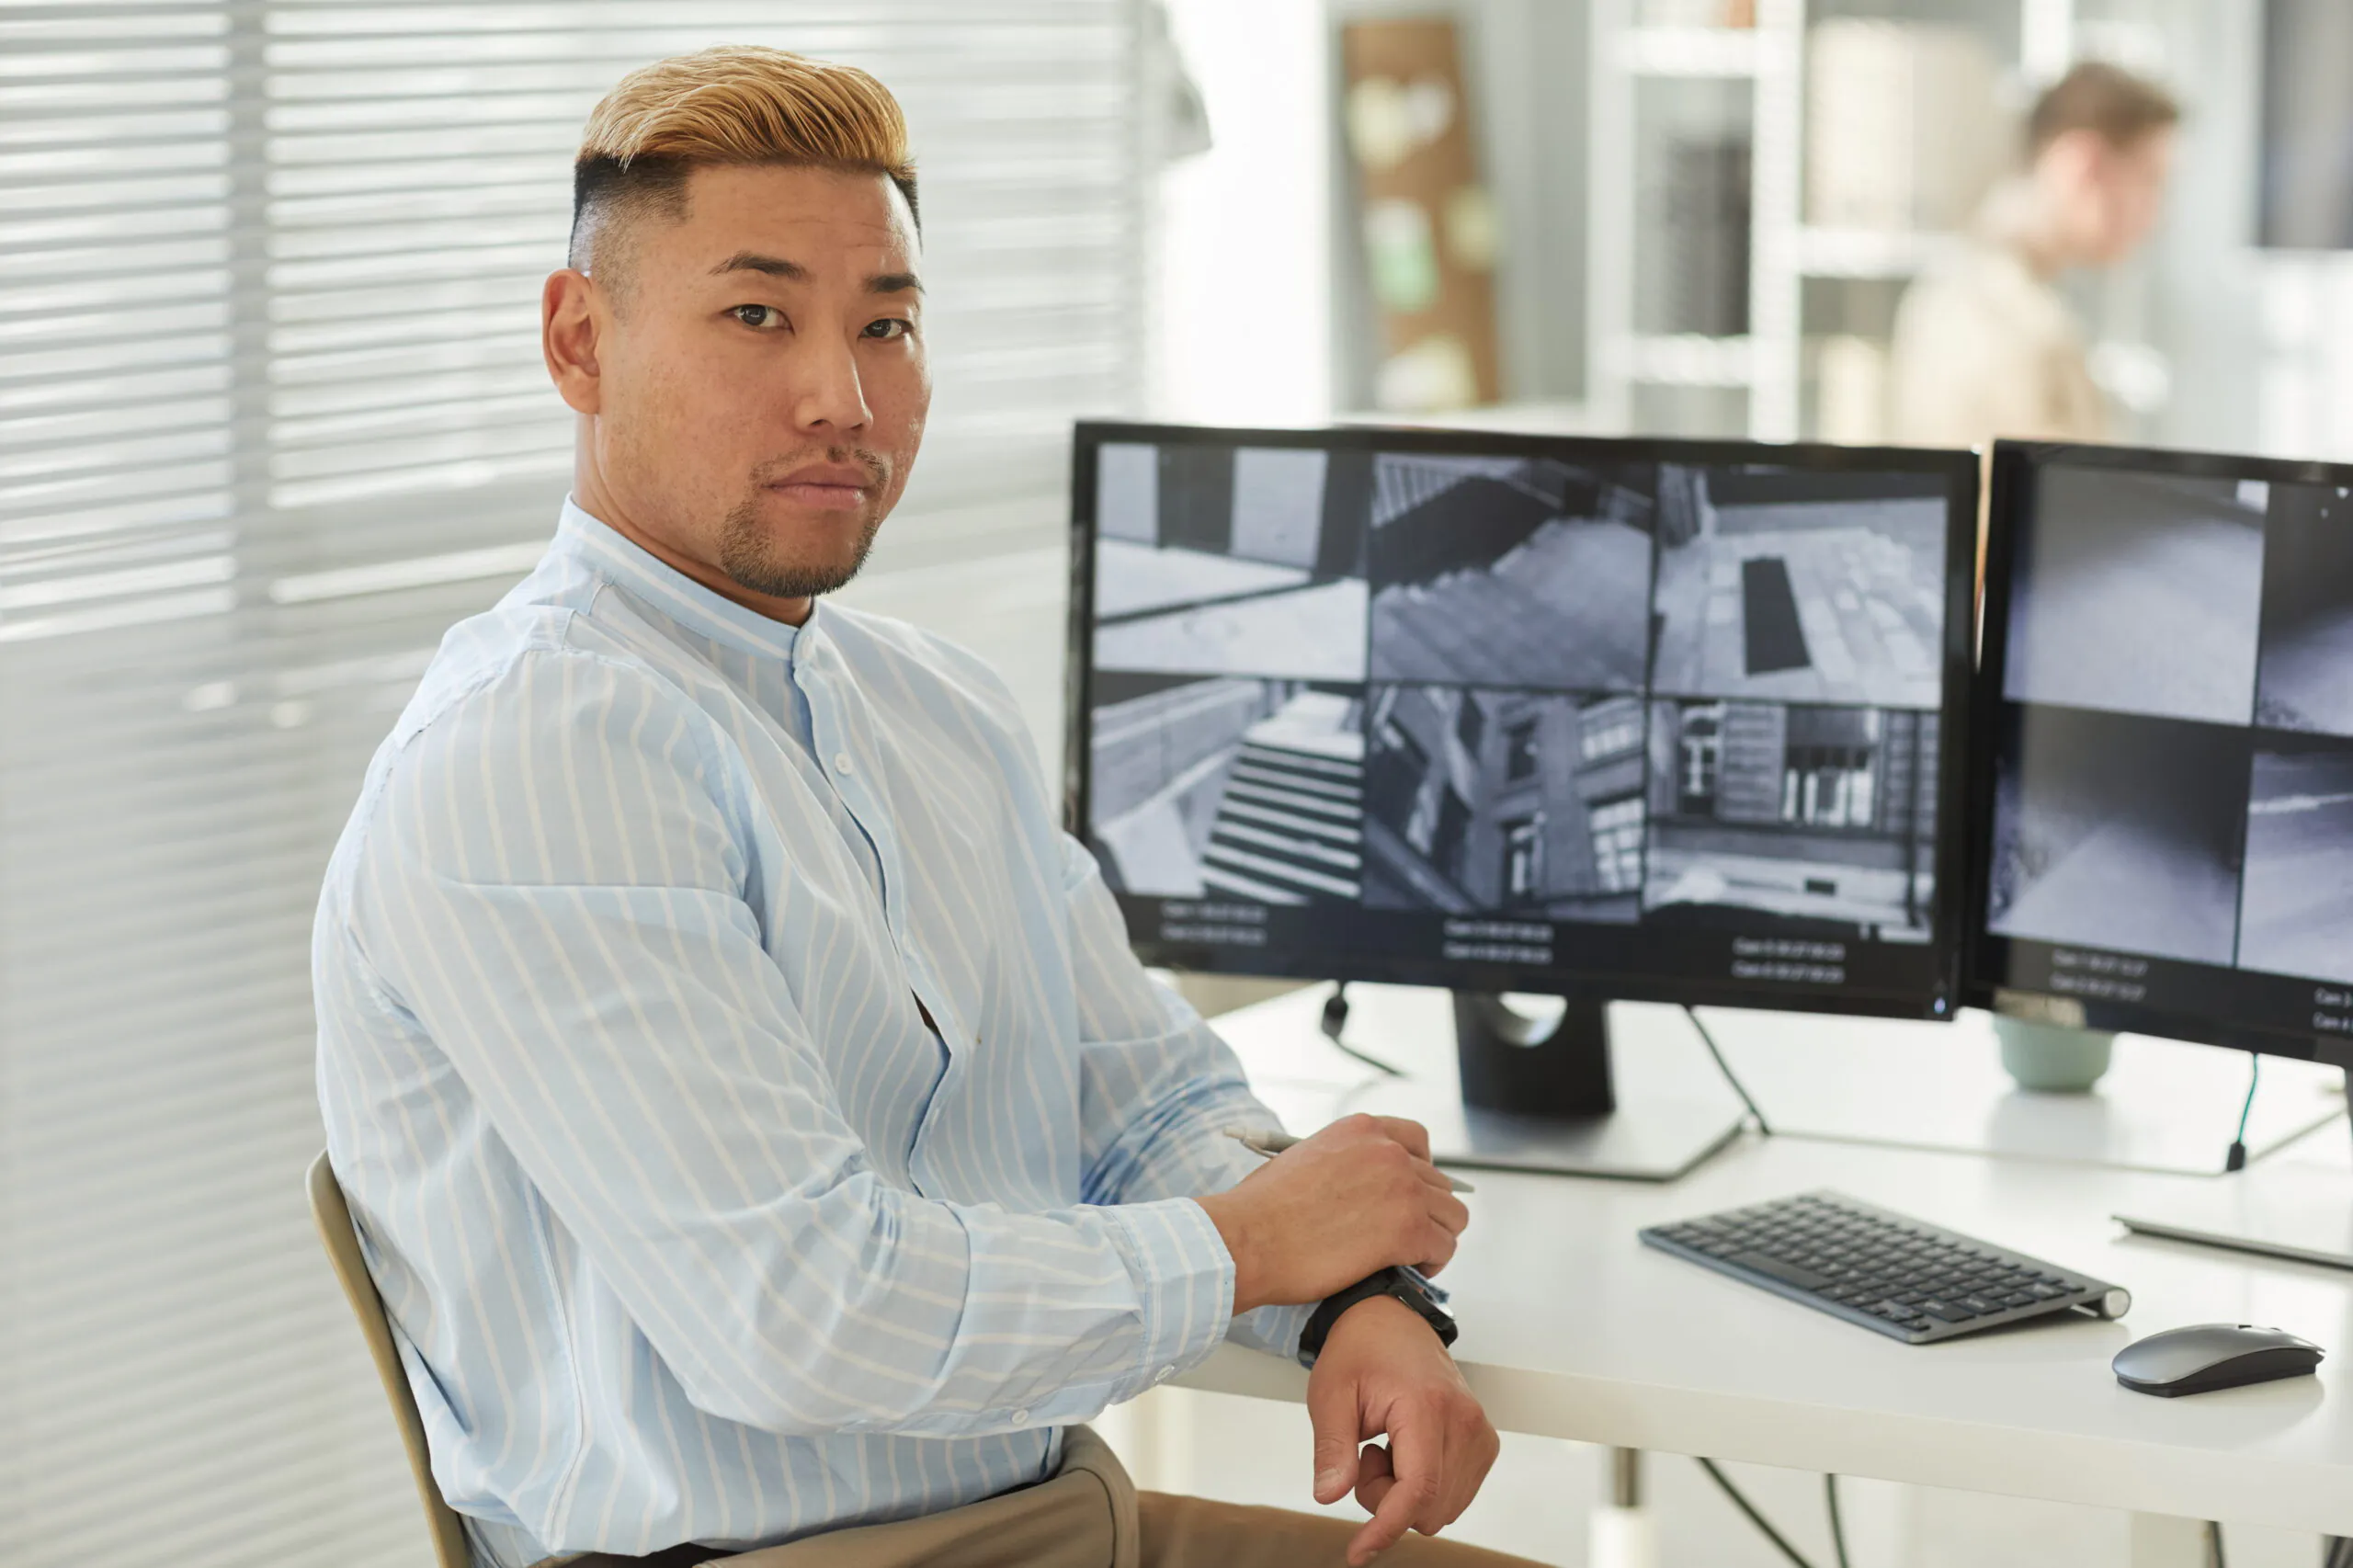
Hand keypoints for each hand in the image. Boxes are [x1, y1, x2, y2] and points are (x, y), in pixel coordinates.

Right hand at [1195, 1114, 1468, 1312]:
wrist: (1249, 1237)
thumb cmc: (1262, 1208)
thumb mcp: (1303, 1158)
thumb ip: (1342, 1164)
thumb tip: (1359, 1188)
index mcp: (1361, 1130)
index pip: (1416, 1141)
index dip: (1420, 1171)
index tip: (1412, 1193)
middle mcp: (1388, 1153)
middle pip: (1438, 1182)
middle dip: (1424, 1211)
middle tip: (1403, 1238)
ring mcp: (1403, 1189)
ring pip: (1452, 1216)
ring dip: (1434, 1238)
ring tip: (1409, 1258)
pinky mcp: (1408, 1230)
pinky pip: (1444, 1248)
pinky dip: (1431, 1264)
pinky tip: (1408, 1271)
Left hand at [1307, 1295, 1497, 1564]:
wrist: (1390, 1318)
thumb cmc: (1359, 1350)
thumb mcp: (1330, 1394)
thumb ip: (1331, 1447)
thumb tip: (1329, 1495)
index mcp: (1427, 1406)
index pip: (1417, 1490)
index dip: (1385, 1529)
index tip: (1358, 1552)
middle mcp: (1465, 1420)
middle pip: (1428, 1508)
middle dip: (1386, 1499)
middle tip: (1364, 1455)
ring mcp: (1480, 1430)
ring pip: (1443, 1508)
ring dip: (1405, 1494)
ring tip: (1384, 1448)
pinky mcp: (1484, 1440)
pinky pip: (1456, 1494)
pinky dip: (1425, 1487)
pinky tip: (1404, 1452)